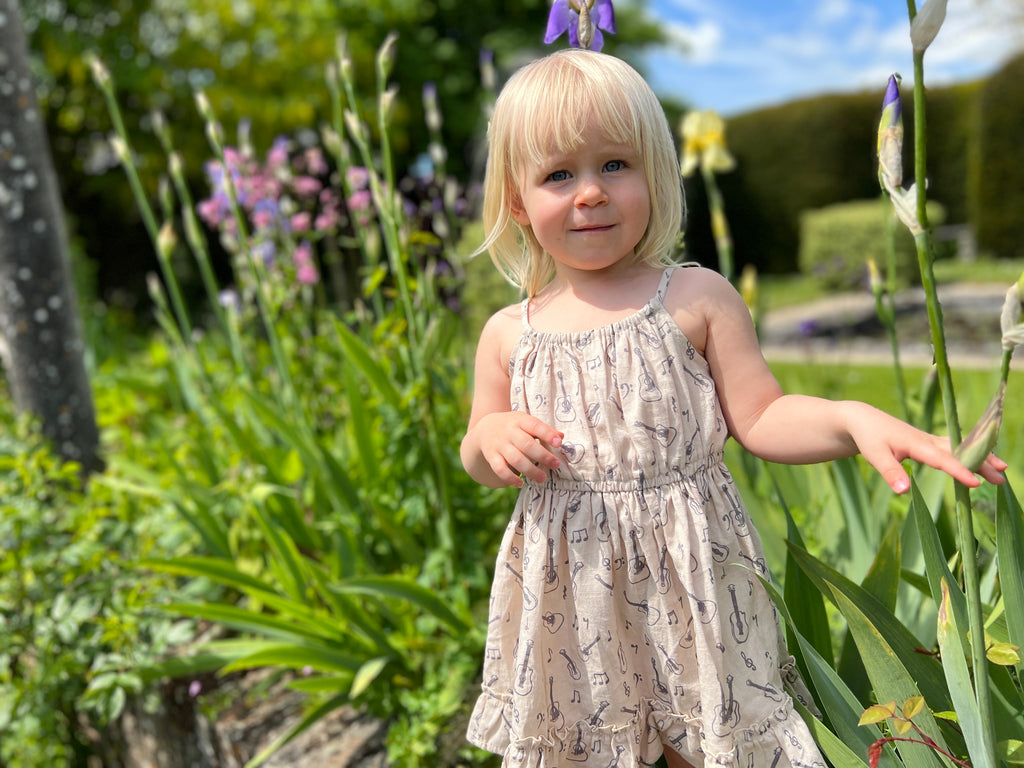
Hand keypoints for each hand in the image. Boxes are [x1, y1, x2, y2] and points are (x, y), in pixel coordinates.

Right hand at [470, 412, 563, 487]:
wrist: (485, 428)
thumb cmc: (513, 426)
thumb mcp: (526, 422)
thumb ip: (543, 429)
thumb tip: (560, 437)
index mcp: (520, 420)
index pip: (535, 426)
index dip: (547, 434)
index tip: (558, 443)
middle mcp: (509, 432)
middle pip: (527, 445)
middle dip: (543, 456)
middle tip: (556, 465)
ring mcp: (499, 445)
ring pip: (515, 459)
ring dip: (530, 471)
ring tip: (542, 478)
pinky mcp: (491, 456)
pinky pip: (500, 469)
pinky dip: (510, 478)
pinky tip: (520, 483)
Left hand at [849, 407, 1006, 492]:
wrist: (863, 419)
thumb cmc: (869, 437)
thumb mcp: (874, 456)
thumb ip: (890, 472)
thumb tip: (904, 491)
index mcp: (916, 443)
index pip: (942, 460)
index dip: (959, 471)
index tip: (976, 483)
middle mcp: (927, 440)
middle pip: (959, 452)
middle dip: (981, 463)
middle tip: (1001, 478)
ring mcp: (929, 440)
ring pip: (959, 449)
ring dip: (980, 458)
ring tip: (1001, 471)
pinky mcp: (928, 442)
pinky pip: (953, 448)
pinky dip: (969, 454)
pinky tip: (981, 462)